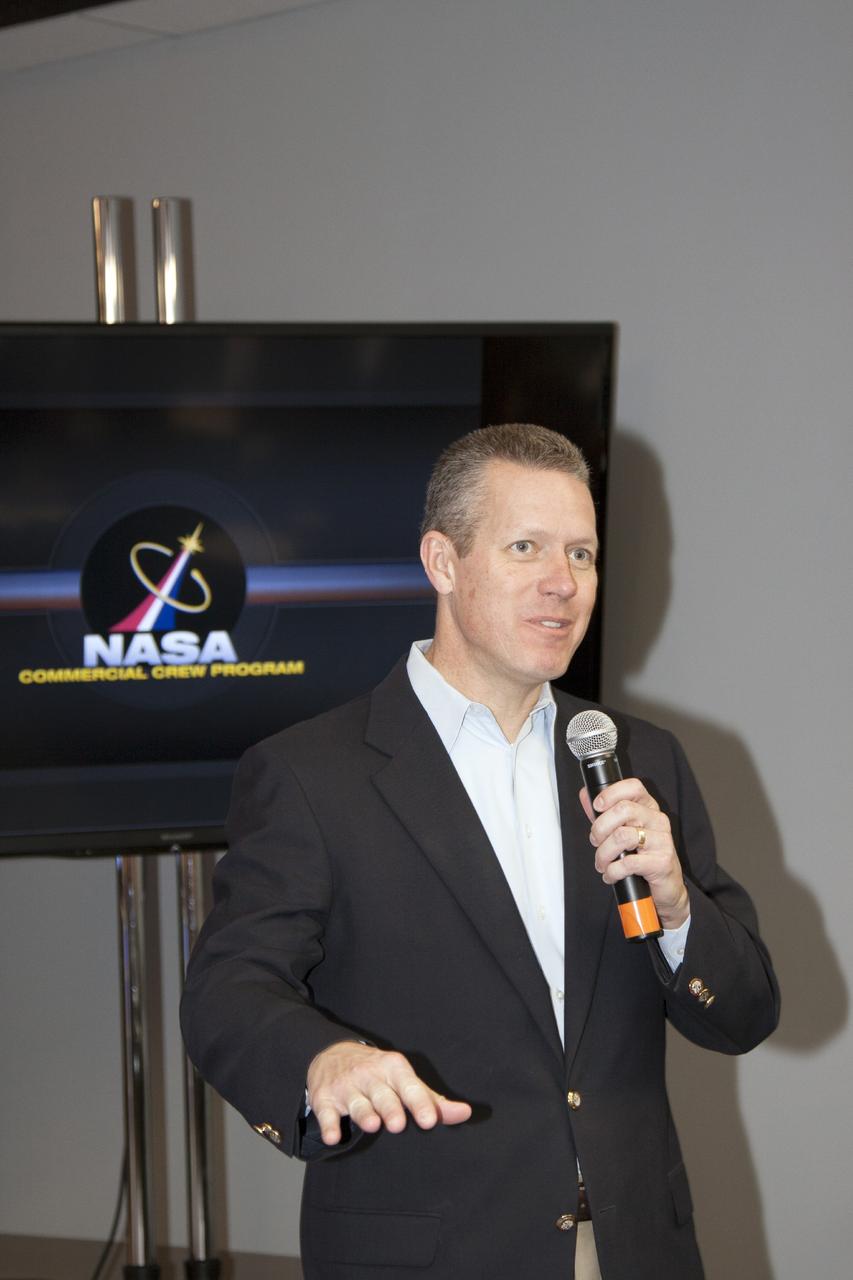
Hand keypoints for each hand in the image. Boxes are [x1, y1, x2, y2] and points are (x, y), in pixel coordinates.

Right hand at [306, 1040, 471, 1145]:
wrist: (330, 1054)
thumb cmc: (377, 1074)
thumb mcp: (404, 1080)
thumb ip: (432, 1100)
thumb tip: (466, 1114)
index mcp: (393, 1068)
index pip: (410, 1087)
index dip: (420, 1104)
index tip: (429, 1121)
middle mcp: (370, 1075)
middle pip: (383, 1095)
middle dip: (391, 1108)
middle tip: (397, 1124)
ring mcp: (346, 1086)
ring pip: (357, 1102)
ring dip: (364, 1113)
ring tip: (372, 1124)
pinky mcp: (324, 1098)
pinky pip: (327, 1112)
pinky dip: (329, 1124)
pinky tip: (333, 1135)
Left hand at [580, 779, 689, 928]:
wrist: (667, 888)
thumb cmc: (643, 857)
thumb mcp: (622, 832)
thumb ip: (604, 814)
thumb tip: (585, 794)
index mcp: (649, 809)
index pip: (634, 787)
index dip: (611, 793)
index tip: (597, 806)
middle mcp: (658, 821)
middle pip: (623, 809)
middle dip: (600, 828)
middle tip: (596, 841)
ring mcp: (662, 841)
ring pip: (622, 836)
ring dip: (603, 853)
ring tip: (602, 863)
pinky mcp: (662, 862)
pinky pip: (629, 863)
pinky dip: (613, 871)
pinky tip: (611, 875)